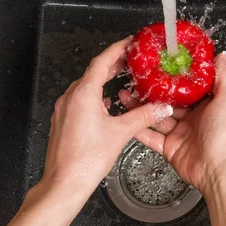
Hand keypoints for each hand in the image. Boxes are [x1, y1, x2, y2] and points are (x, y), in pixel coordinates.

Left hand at [42, 37, 173, 195]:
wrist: (65, 182)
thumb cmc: (86, 159)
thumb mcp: (121, 133)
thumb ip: (144, 116)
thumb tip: (162, 108)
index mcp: (83, 94)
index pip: (101, 61)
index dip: (117, 49)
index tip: (129, 43)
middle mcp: (70, 98)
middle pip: (93, 72)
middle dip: (113, 64)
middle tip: (130, 59)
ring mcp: (64, 110)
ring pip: (86, 86)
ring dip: (103, 80)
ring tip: (121, 79)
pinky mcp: (63, 121)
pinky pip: (80, 100)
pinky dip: (95, 95)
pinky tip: (106, 104)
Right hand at [119, 51, 225, 194]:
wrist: (217, 168)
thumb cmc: (225, 134)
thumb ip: (223, 77)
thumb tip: (221, 55)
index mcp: (207, 106)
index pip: (188, 87)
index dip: (175, 76)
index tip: (160, 63)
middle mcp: (193, 119)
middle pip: (169, 102)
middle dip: (152, 91)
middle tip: (136, 77)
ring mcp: (179, 133)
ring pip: (156, 117)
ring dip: (141, 107)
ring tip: (125, 93)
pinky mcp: (169, 148)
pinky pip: (150, 137)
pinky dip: (138, 128)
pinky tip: (125, 117)